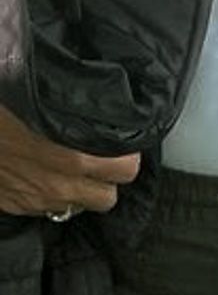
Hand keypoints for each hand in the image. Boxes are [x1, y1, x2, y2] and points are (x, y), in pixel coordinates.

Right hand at [0, 104, 139, 216]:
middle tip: (101, 154)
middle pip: (108, 198)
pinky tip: (43, 172)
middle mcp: (60, 184)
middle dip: (108, 178)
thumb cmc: (8, 101)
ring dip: (82, 190)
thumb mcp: (49, 93)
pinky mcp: (14, 205)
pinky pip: (45, 209)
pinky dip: (51, 195)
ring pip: (79, 208)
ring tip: (74, 166)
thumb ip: (79, 100)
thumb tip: (103, 85)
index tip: (121, 137)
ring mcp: (36, 200)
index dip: (128, 153)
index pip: (128, 169)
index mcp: (76, 153)